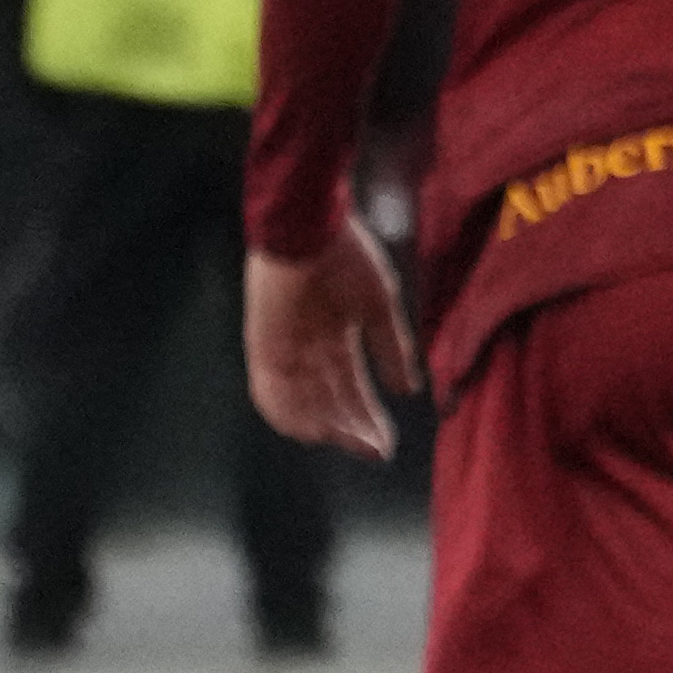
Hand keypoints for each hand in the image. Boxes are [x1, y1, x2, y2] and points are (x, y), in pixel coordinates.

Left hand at [245, 214, 417, 460]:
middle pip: (326, 401)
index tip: (386, 443)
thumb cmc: (347, 255)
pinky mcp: (263, 343)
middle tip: (374, 449)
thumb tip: (408, 389)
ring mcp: (283, 348)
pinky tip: (313, 430)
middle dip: (351, 428)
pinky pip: (270, 388)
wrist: (310, 224)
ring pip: (299, 402)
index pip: (350, 389)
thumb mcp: (379, 308)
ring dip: (324, 425)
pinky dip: (289, 412)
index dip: (368, 417)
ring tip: (348, 442)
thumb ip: (391, 349)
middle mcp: (306, 349)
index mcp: (333, 338)